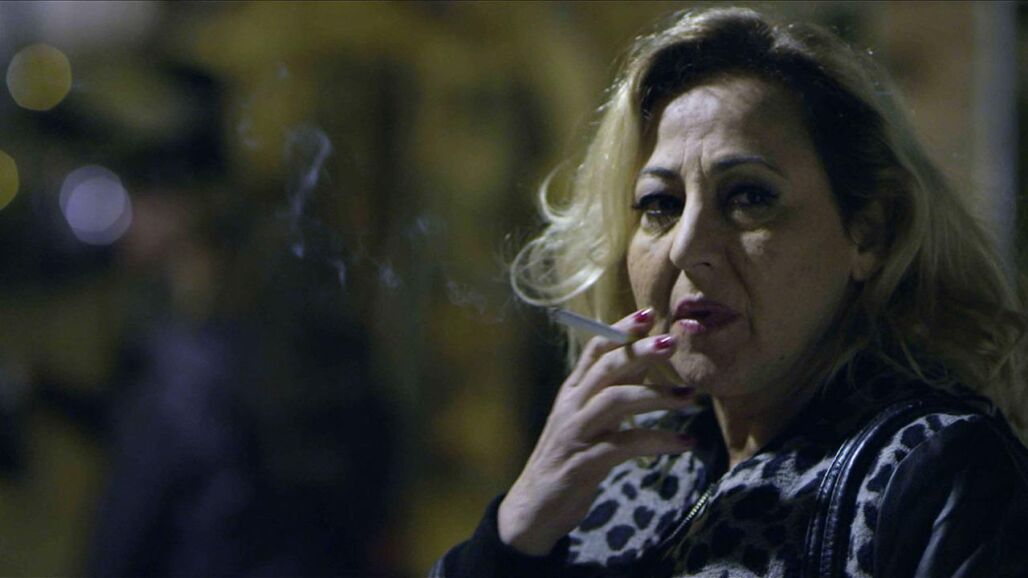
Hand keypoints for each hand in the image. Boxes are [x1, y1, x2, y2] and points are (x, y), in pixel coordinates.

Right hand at [497, 308, 694, 555]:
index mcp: (571, 392)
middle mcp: (571, 406)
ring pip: (616, 400)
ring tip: (689, 396)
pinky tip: (685, 442)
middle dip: (640, 352)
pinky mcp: (585, 462)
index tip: (649, 314)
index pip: (594, 349)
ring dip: (655, 395)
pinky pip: (626, 444)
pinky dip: (659, 440)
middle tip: (671, 342)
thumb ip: (608, 391)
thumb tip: (642, 362)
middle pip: (606, 368)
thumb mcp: (584, 420)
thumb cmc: (566, 460)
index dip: (620, 329)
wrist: (534, 509)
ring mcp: (576, 433)